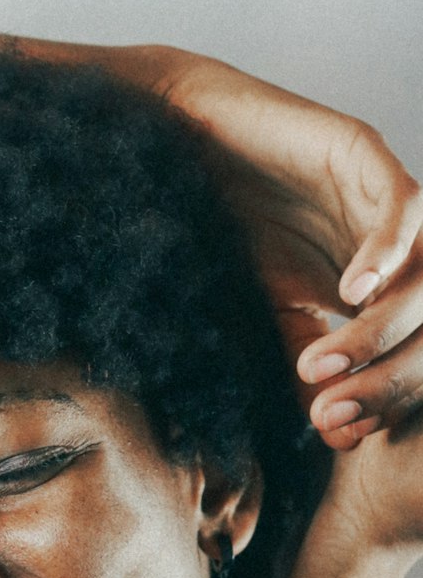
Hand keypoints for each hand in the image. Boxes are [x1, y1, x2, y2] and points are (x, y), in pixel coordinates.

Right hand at [172, 55, 422, 449]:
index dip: (385, 397)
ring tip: (330, 360)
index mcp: (378, 281)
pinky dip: (386, 254)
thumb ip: (303, 355)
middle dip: (391, 376)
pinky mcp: (363, 155)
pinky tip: (352, 292)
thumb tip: (329, 431)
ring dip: (387, 327)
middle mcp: (394, 244)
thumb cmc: (216, 219)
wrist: (178, 141)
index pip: (410, 349)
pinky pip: (403, 209)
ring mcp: (383, 198)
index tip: (341, 436)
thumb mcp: (267, 305)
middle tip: (339, 412)